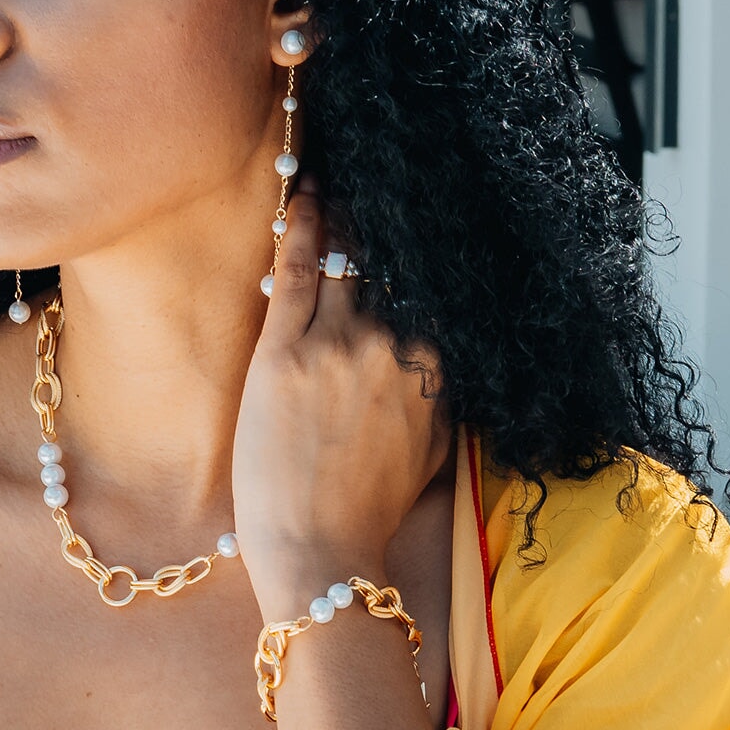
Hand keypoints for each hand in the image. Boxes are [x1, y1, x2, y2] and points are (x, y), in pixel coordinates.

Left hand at [232, 176, 452, 610]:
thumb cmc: (373, 510)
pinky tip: (304, 193)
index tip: (419, 220)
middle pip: (394, 263)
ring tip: (338, 175)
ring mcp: (341, 345)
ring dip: (346, 213)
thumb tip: (442, 358)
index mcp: (435, 370)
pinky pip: (300, 270)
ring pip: (350, 257)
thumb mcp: (435, 453)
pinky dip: (304, 226)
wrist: (322, 553)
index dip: (424, 251)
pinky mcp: (286, 351)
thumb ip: (443, 397)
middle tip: (380, 179)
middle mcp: (396, 346)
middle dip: (387, 222)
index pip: (432, 289)